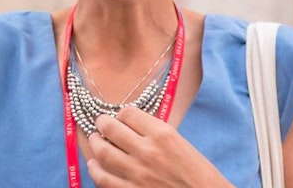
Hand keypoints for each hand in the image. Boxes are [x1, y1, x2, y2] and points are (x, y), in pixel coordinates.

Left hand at [86, 108, 233, 187]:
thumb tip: (133, 128)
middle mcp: (147, 151)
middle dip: (102, 123)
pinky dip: (95, 170)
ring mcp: (137, 174)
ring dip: (95, 144)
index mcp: (163, 134)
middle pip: (111, 128)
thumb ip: (157, 134)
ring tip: (95, 140)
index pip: (129, 113)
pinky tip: (94, 166)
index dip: (122, 113)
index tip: (120, 116)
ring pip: (103, 153)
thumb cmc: (199, 174)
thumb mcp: (180, 144)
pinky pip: (104, 180)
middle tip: (100, 123)